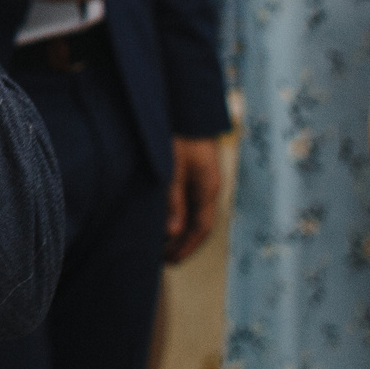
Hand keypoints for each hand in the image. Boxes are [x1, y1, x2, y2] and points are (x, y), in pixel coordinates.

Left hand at [165, 135, 222, 262]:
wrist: (188, 107)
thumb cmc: (180, 135)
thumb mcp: (173, 168)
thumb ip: (173, 200)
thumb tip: (173, 233)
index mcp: (208, 188)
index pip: (201, 228)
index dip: (187, 248)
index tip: (171, 261)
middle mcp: (208, 186)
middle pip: (200, 223)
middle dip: (184, 243)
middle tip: (163, 259)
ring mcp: (203, 178)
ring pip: (194, 212)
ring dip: (181, 230)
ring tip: (161, 243)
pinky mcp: (194, 170)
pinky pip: (189, 200)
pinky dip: (179, 214)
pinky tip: (164, 217)